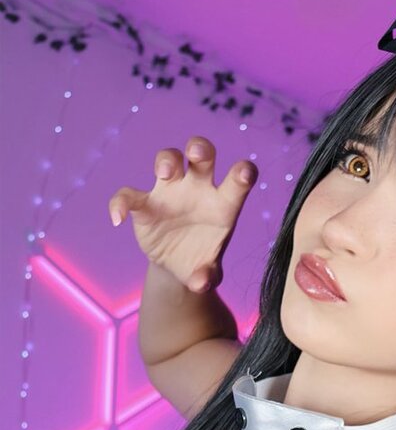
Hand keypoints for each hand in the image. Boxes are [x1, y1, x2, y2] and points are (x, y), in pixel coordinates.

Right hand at [108, 137, 257, 292]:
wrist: (179, 266)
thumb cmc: (202, 261)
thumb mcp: (208, 274)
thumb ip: (208, 276)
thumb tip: (201, 281)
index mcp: (223, 204)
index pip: (238, 180)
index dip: (243, 172)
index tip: (245, 172)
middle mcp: (198, 189)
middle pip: (201, 155)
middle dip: (199, 148)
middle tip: (197, 153)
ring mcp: (170, 192)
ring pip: (169, 159)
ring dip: (166, 160)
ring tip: (164, 173)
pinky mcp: (144, 204)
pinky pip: (128, 195)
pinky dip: (120, 203)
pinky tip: (118, 220)